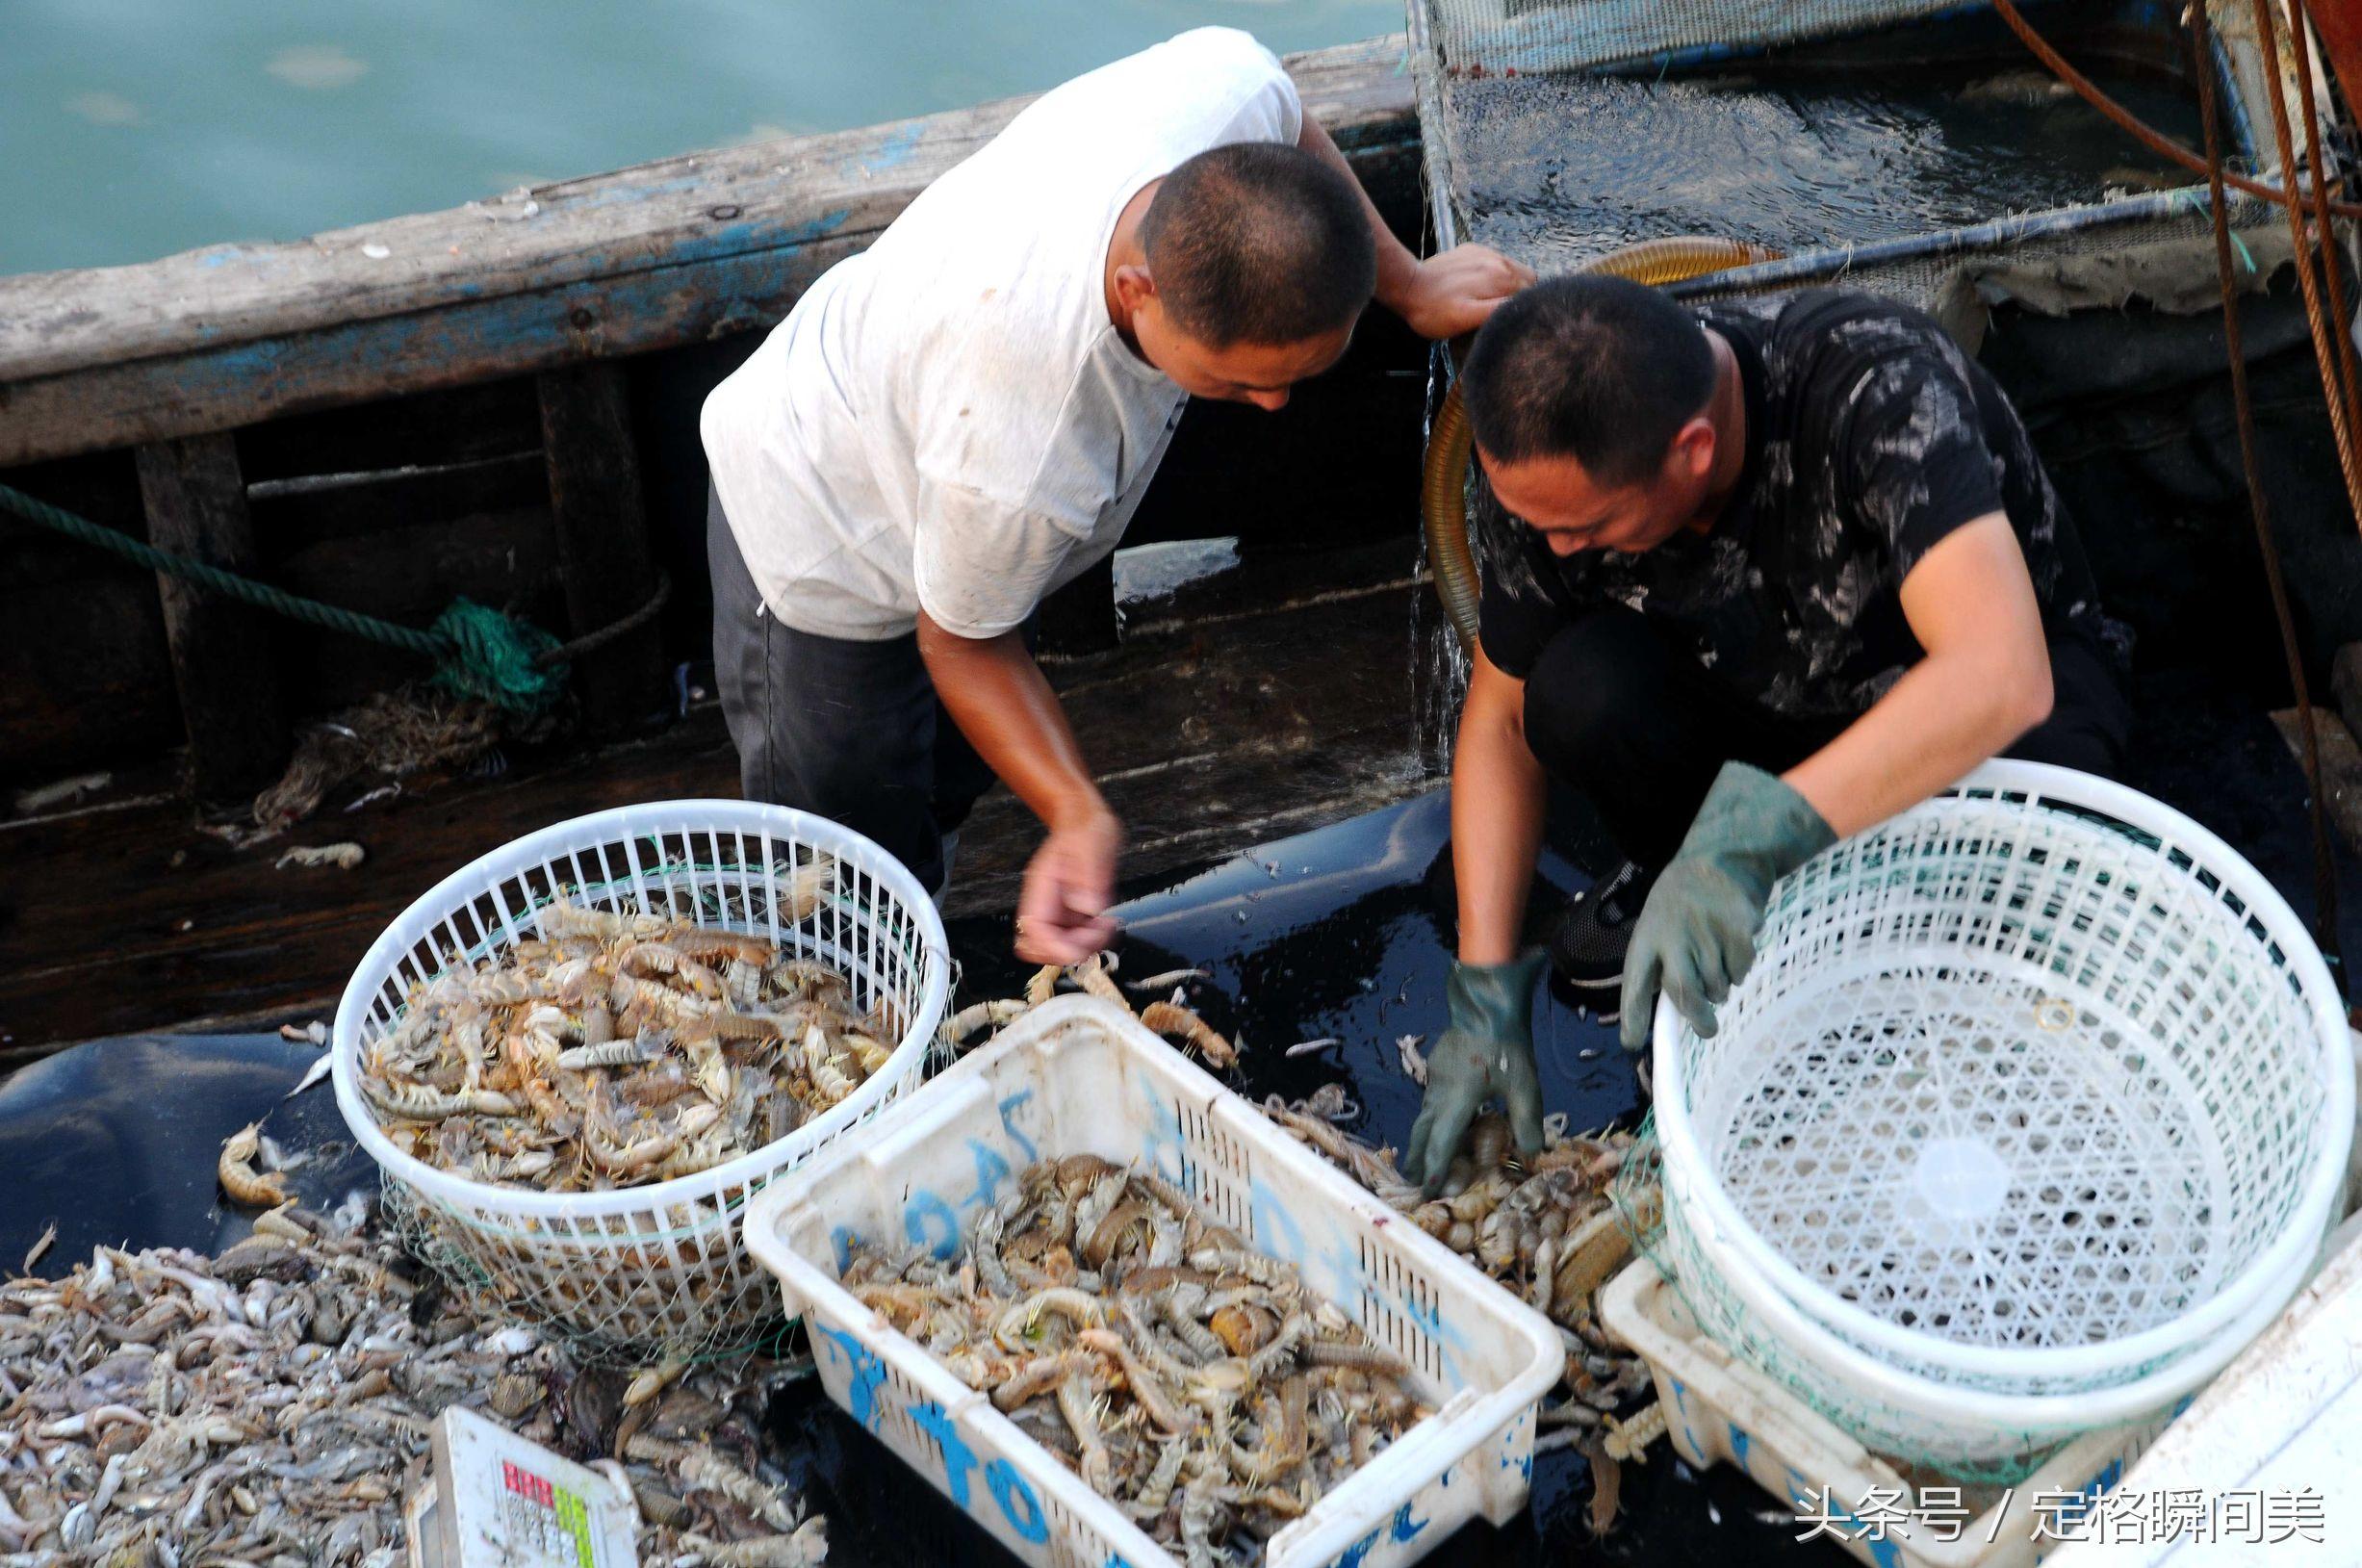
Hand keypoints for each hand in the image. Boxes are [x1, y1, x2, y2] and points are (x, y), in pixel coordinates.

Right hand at [1015, 806, 1120, 964]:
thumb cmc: (1085, 828)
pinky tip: (1106, 921)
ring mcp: (1058, 912)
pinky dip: (1093, 940)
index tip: (1078, 944)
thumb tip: (1087, 906)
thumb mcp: (1090, 845)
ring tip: (1104, 924)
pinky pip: (1077, 941)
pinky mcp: (1072, 916)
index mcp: (1041, 888)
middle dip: (1069, 950)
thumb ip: (1088, 876)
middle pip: (1041, 948)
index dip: (1052, 945)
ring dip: (1084, 947)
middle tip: (1095, 931)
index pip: (1033, 929)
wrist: (1087, 822)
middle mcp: (1046, 905)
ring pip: (1060, 950)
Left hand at [1389, 244, 1535, 340]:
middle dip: (1521, 295)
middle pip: (1526, 279)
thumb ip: (1499, 311)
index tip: (1516, 318)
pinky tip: (1478, 287)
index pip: (1532, 291)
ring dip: (1508, 285)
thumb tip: (1522, 306)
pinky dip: (1494, 274)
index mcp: (1502, 277)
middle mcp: (1499, 260)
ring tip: (1491, 301)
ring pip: (1512, 269)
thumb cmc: (1435, 310)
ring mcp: (1486, 252)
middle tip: (1502, 312)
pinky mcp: (1472, 249)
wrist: (1408, 285)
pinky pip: (1495, 261)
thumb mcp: (1468, 319)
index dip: (1527, 306)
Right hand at [1401, 955, 1547, 1194]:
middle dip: (1418, 1160)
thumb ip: (1527, 1122)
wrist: (1486, 1005)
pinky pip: (1429, 1103)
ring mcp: (1434, 1080)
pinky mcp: (1437, 1069)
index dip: (1435, 1170)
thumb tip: (1532, 1154)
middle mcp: (1438, 1094)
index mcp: (1456, 1102)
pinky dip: (1429, 1122)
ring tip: (1420, 1159)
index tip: (1428, 1192)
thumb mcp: (1524, 1086)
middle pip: (1422, 1133)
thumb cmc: (1506, 1046)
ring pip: (1423, 1117)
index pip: (1441, 1144)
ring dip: (1421, 1141)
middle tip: (1414, 1183)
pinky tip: (1439, 1124)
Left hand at [1620, 763, 1835, 1050]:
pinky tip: (1734, 943)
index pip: (1634, 984)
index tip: (1630, 1045)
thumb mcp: (1659, 924)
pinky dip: (1742, 966)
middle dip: (1697, 1019)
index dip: (1632, 1018)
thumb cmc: (1684, 901)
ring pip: (1719, 985)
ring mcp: (1706, 931)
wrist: (1723, 856)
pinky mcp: (1738, 928)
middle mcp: (1673, 934)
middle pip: (1684, 994)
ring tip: (1718, 958)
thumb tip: (1666, 1017)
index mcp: (1647, 936)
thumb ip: (1661, 964)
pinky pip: (1742, 969)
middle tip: (1708, 1030)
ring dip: (1722, 985)